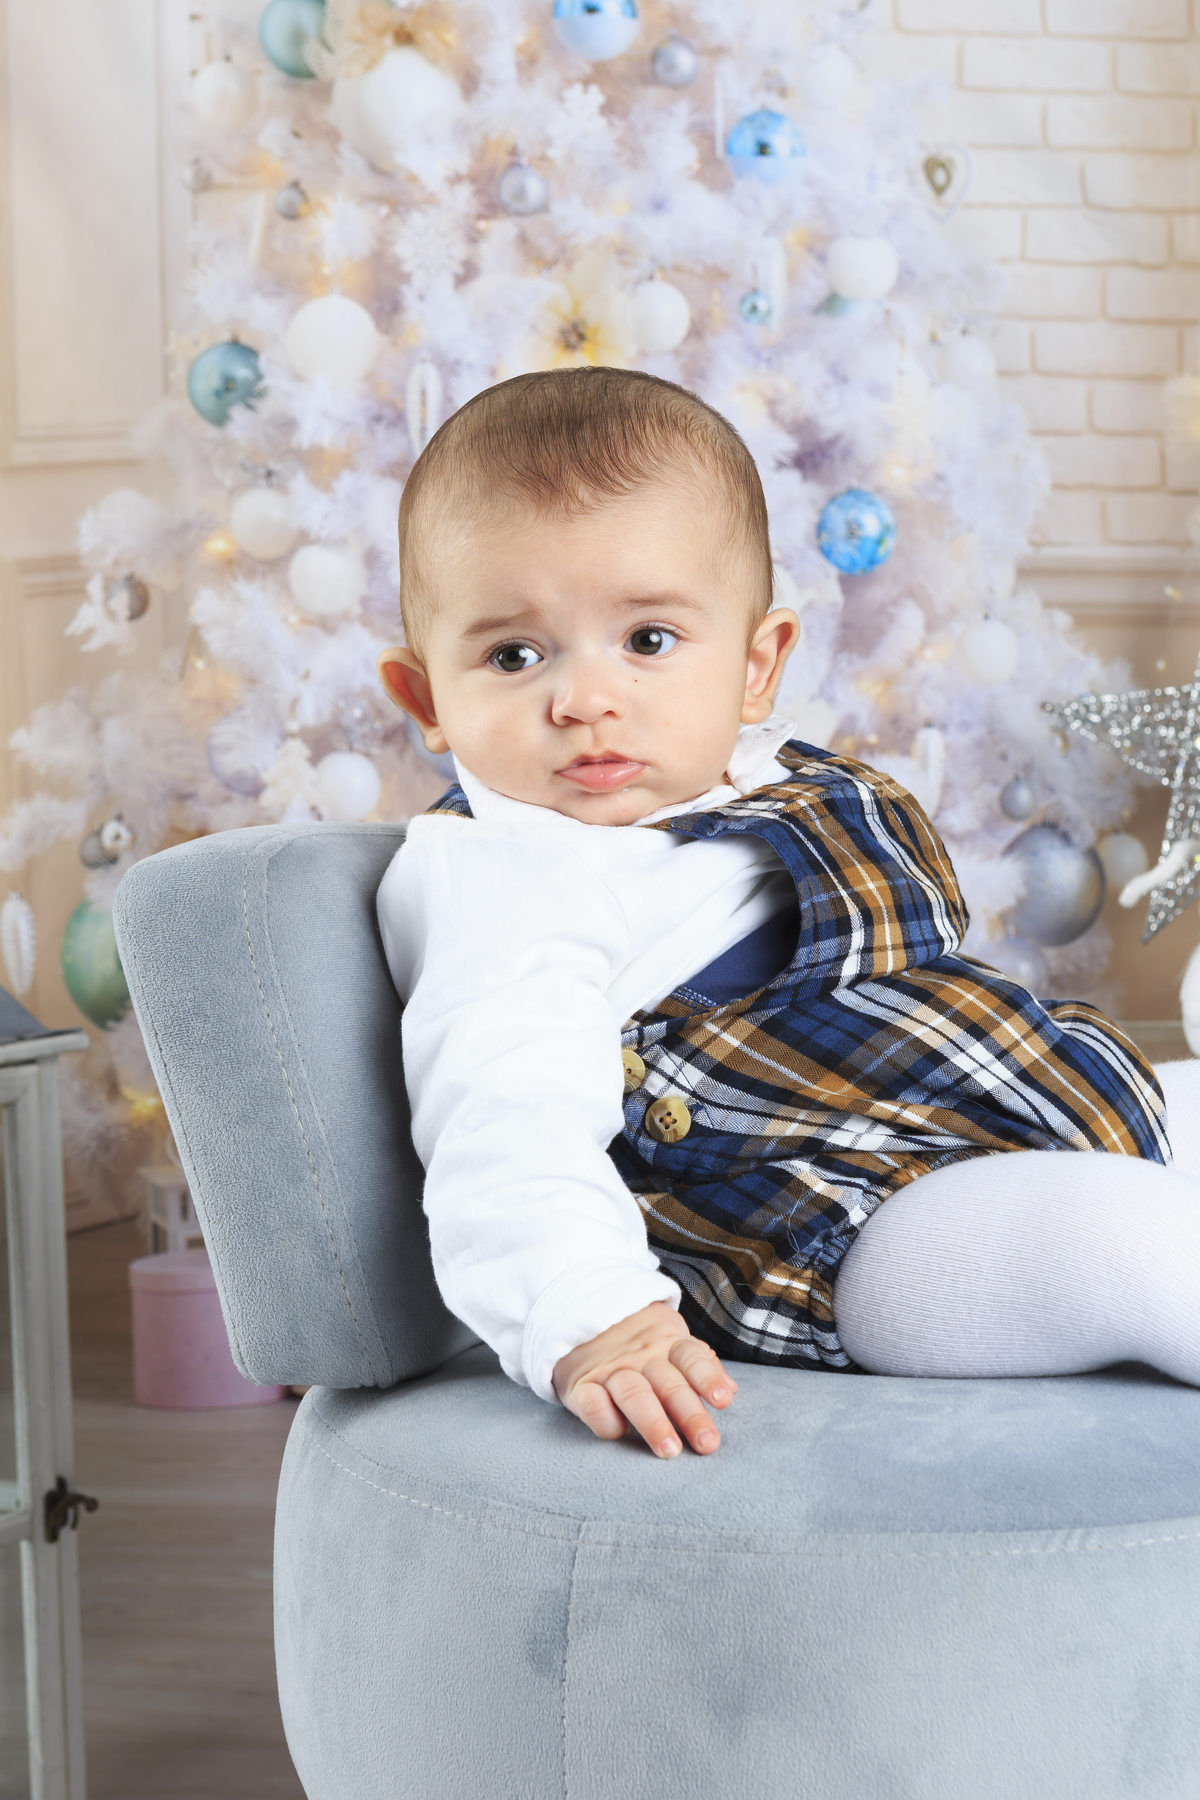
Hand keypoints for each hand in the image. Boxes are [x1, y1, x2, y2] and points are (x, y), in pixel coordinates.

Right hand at [552, 1301, 736, 1457]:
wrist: (579, 1319)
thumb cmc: (638, 1341)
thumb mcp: (671, 1340)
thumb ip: (700, 1364)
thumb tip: (731, 1389)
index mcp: (667, 1344)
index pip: (692, 1359)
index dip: (708, 1378)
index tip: (724, 1400)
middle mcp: (641, 1357)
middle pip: (669, 1384)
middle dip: (690, 1414)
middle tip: (707, 1443)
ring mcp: (610, 1371)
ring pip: (634, 1394)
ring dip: (653, 1422)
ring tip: (670, 1450)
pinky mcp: (581, 1386)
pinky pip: (593, 1404)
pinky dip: (606, 1420)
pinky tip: (620, 1432)